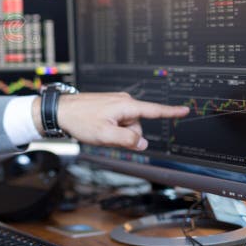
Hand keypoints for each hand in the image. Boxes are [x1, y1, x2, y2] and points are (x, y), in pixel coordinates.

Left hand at [32, 92, 188, 150]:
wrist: (59, 111)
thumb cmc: (80, 120)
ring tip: (98, 129)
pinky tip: (97, 128)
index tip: (185, 109)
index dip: (171, 112)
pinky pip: (117, 123)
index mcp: (126, 106)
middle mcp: (124, 102)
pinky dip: (110, 129)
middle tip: (105, 134)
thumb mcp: (105, 135)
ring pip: (127, 127)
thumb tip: (143, 143)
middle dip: (126, 136)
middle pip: (137, 127)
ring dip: (116, 133)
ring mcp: (116, 104)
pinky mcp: (109, 107)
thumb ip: (128, 141)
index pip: (154, 111)